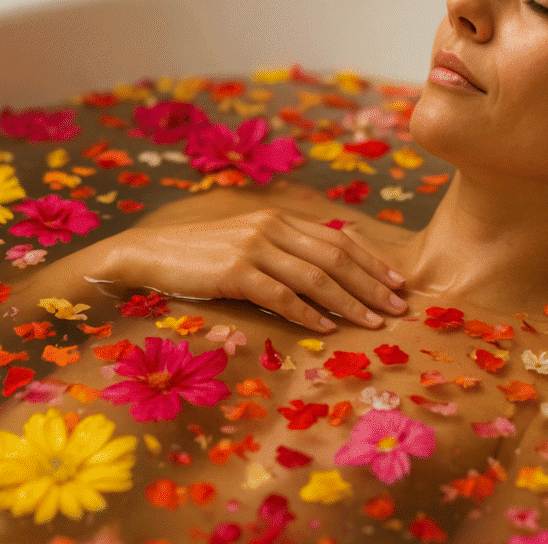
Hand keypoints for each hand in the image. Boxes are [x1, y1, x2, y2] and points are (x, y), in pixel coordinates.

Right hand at [103, 208, 407, 332]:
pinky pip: (281, 295)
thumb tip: (326, 277)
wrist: (149, 254)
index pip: (338, 239)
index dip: (372, 261)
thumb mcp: (249, 243)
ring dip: (350, 302)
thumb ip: (284, 252)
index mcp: (280, 219)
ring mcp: (254, 247)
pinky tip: (330, 328)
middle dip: (372, 284)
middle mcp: (272, 227)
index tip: (397, 282)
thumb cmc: (201, 256)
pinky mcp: (235, 270)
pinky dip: (309, 313)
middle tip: (399, 308)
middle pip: (336, 258)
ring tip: (375, 323)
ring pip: (316, 277)